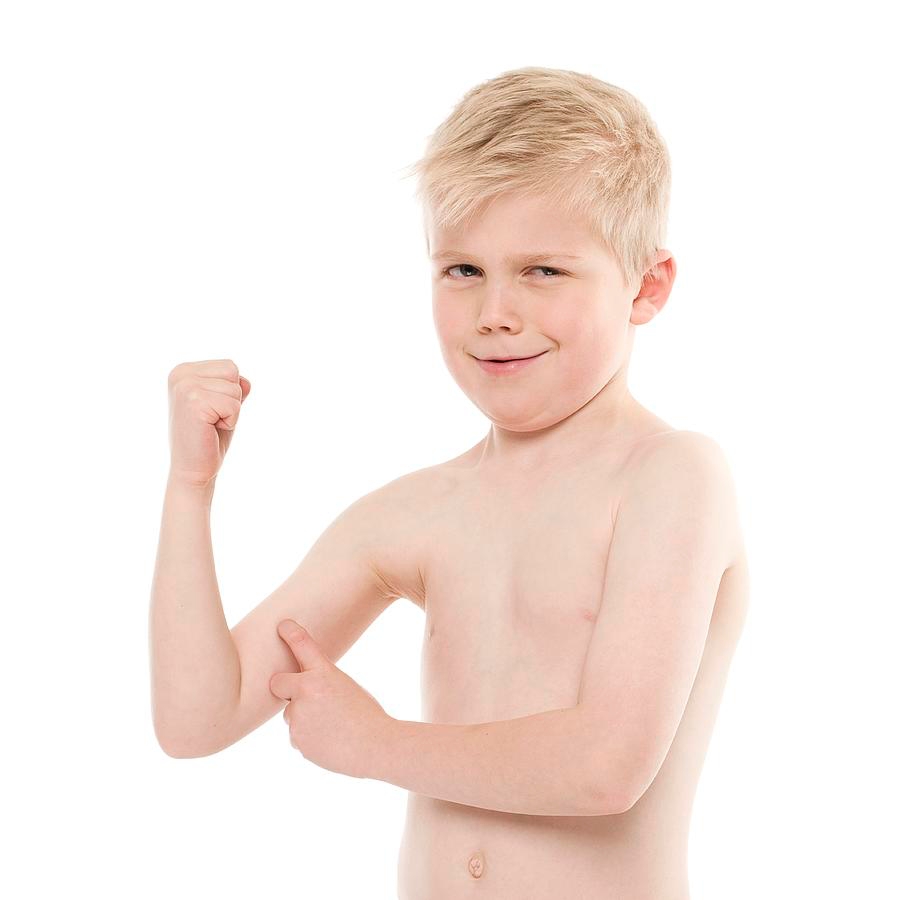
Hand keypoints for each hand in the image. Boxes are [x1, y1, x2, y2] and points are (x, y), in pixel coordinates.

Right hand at [166, 359, 250, 487]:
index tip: (211, 411)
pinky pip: (234, 405)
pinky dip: (231, 420)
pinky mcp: (194, 401)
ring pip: (235, 389)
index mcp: (184, 371)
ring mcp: (185, 386)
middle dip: (232, 399)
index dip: (230, 393)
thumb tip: (246, 382)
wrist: (191, 470)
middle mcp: (181, 374)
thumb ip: (232, 389)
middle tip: (212, 419)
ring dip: (231, 412)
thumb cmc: (208, 439)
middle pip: (233, 371)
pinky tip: (211, 430)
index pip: (229, 366)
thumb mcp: (222, 406)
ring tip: (210, 425)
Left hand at [269, 620, 392, 778]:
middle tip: (304, 694)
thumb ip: (320, 683)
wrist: (375, 747)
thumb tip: (299, 692)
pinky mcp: (296, 740)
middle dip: (285, 687)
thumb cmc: (367, 715)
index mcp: (323, 673)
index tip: (283, 625)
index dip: (290, 633)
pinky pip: (297, 735)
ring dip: (305, 717)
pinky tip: (331, 739)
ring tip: (333, 725)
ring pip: (292, 713)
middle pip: (278, 683)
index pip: (302, 645)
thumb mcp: (347, 687)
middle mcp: (305, 692)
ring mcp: (297, 718)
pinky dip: (310, 737)